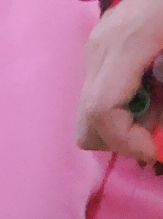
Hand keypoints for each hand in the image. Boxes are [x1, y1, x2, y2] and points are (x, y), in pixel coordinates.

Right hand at [78, 0, 162, 160]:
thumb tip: (156, 137)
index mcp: (124, 44)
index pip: (102, 111)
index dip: (125, 142)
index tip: (154, 151)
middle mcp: (99, 49)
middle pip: (86, 124)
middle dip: (119, 141)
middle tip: (151, 135)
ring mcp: (94, 48)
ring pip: (87, 115)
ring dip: (119, 127)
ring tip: (153, 111)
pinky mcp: (97, 49)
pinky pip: (95, 96)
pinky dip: (118, 110)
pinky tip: (145, 95)